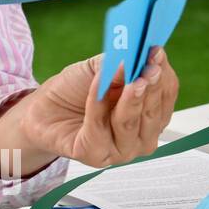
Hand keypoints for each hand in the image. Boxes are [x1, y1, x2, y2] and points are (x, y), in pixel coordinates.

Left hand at [21, 47, 179, 167]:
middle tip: (148, 67)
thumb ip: (121, 62)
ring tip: (130, 80)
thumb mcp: (100, 69)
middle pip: (152, 112)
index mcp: (149, 114)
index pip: (165, 96)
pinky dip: (97, 105)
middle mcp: (140, 136)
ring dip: (130, 100)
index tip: (156, 53)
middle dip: (149, 88)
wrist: (43, 111)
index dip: (162, 75)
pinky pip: (99, 127)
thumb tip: (139, 52)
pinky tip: (96, 88)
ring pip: (130, 123)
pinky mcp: (96, 155)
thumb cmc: (74, 90)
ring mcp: (121, 150)